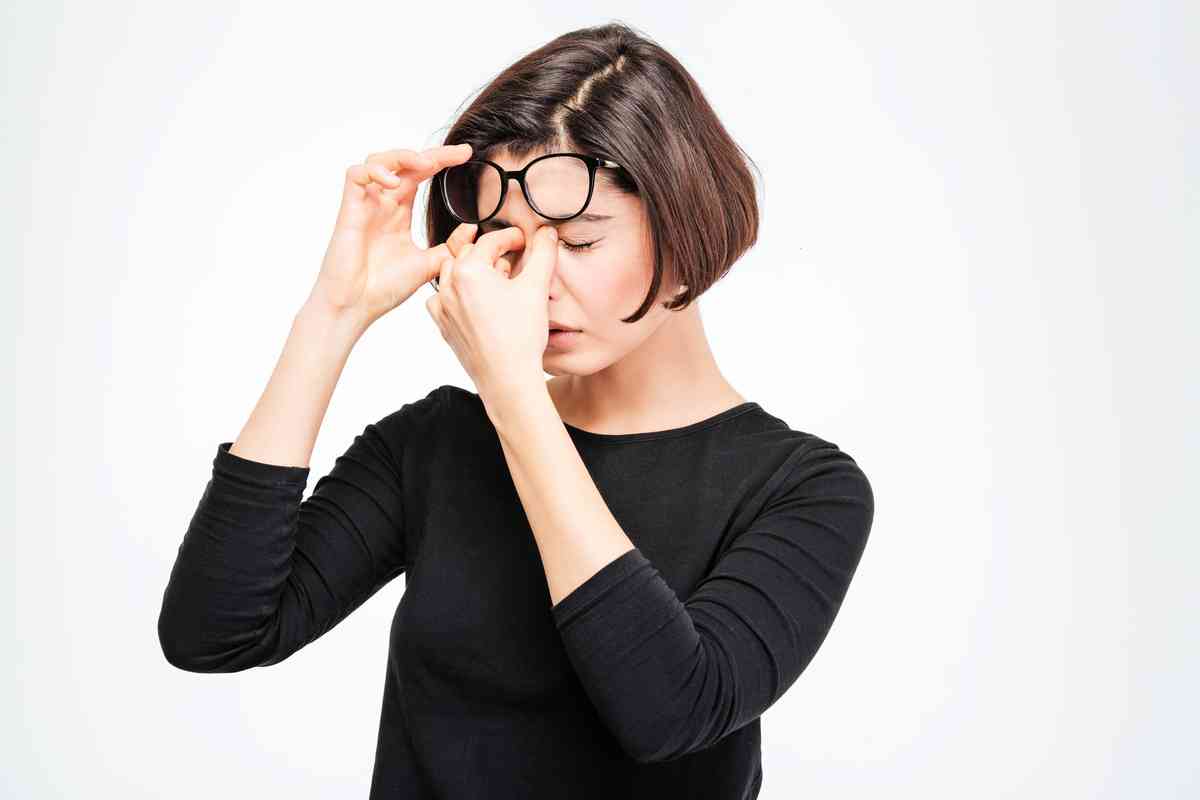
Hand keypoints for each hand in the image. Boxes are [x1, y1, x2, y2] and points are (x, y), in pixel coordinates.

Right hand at [304, 143, 478, 327]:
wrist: (356, 307)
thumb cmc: (384, 288)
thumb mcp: (429, 265)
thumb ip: (450, 247)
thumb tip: (473, 228)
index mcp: (400, 212)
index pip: (421, 175)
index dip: (442, 161)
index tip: (466, 155)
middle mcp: (382, 203)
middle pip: (404, 162)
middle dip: (431, 153)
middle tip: (458, 153)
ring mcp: (365, 204)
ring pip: (378, 160)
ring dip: (402, 156)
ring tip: (425, 165)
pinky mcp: (349, 209)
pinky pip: (355, 175)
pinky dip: (374, 171)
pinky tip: (392, 183)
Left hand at [424, 223, 560, 402]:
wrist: (507, 379)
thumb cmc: (520, 336)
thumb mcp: (536, 288)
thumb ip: (543, 253)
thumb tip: (547, 233)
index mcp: (468, 270)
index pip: (490, 241)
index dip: (511, 237)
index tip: (523, 241)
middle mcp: (449, 286)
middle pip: (470, 255)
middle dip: (492, 255)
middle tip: (514, 263)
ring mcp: (442, 307)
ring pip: (454, 275)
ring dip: (475, 273)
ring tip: (498, 284)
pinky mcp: (443, 325)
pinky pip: (446, 299)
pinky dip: (460, 295)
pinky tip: (480, 304)